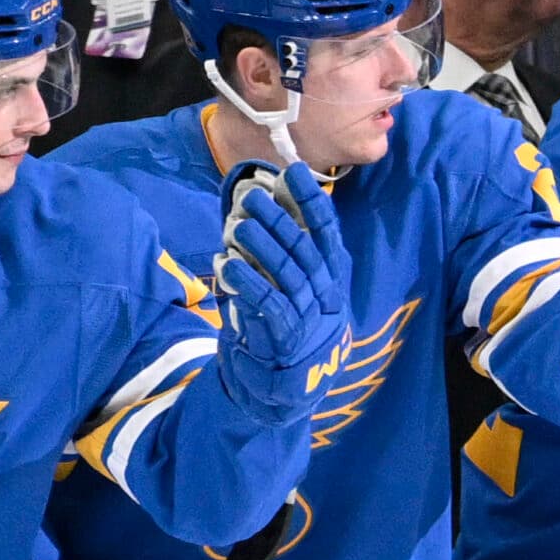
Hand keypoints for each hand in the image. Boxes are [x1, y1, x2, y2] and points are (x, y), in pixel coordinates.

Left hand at [212, 161, 352, 424]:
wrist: (291, 386)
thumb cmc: (295, 326)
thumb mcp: (305, 290)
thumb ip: (293, 255)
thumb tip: (271, 208)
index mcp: (332, 277)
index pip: (327, 233)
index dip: (311, 203)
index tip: (294, 173)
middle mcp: (324, 293)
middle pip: (303, 249)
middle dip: (279, 220)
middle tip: (253, 197)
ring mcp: (307, 315)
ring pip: (287, 273)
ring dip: (262, 247)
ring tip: (238, 226)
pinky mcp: (284, 336)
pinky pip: (267, 303)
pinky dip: (247, 282)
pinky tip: (227, 263)